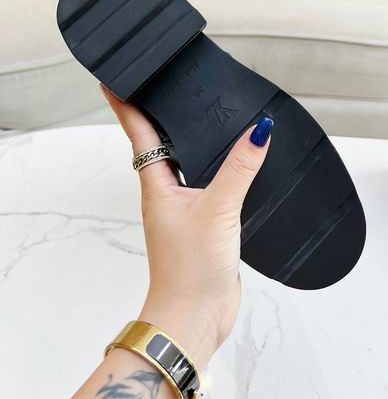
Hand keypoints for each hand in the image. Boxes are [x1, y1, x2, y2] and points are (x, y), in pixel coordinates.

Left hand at [101, 84, 272, 370]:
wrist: (195, 317)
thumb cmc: (191, 270)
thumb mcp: (218, 209)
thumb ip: (240, 168)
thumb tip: (259, 130)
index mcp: (157, 185)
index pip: (139, 134)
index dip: (128, 106)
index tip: (117, 81)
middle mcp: (167, 194)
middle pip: (160, 145)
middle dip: (161, 117)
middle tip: (164, 88)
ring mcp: (185, 210)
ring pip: (187, 166)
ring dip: (191, 142)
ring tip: (199, 117)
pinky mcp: (205, 226)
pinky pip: (209, 187)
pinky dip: (218, 170)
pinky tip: (234, 167)